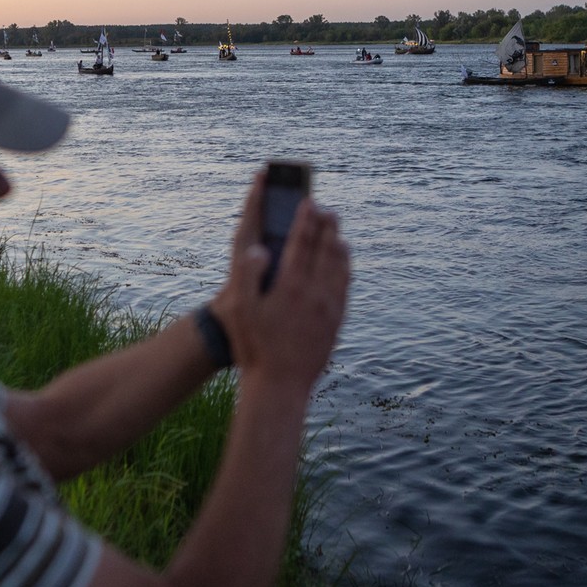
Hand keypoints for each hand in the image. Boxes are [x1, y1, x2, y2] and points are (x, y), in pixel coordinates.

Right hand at [210, 171, 349, 389]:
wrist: (280, 385)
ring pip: (340, 267)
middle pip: (325, 249)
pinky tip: (342, 266)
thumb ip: (246, 275)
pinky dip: (345, 269)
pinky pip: (345, 287)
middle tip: (326, 208)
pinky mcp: (336, 322)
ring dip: (338, 244)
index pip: (301, 242)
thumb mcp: (241, 310)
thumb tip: (259, 249)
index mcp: (291, 285)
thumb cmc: (255, 347)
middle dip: (326, 226)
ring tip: (336, 231)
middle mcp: (315, 292)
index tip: (308, 202)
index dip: (305, 219)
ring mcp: (329, 307)